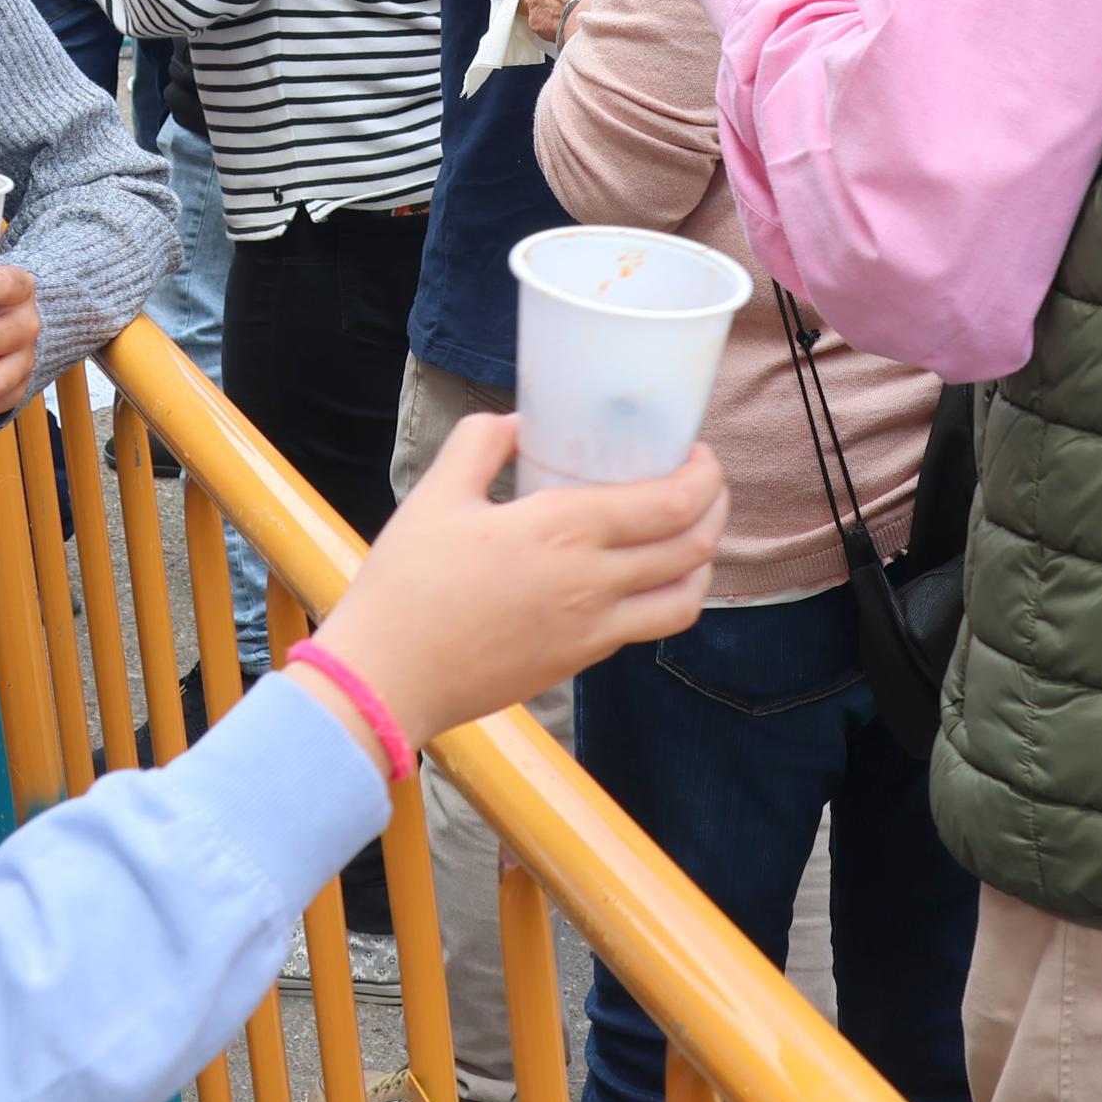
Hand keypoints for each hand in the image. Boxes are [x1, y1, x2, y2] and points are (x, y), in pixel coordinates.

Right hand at [301, 414, 725, 760]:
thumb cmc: (406, 585)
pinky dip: (666, 598)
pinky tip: (642, 578)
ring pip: (685, 600)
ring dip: (702, 563)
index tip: (699, 454)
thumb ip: (480, 443)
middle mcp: (594, 583)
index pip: (674, 503)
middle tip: (704, 484)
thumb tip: (517, 422)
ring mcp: (592, 631)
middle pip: (694, 547)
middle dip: (716, 508)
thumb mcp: (436, 494)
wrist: (385, 678)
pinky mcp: (578, 662)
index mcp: (565, 531)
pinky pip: (646, 629)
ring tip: (689, 535)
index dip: (705, 476)